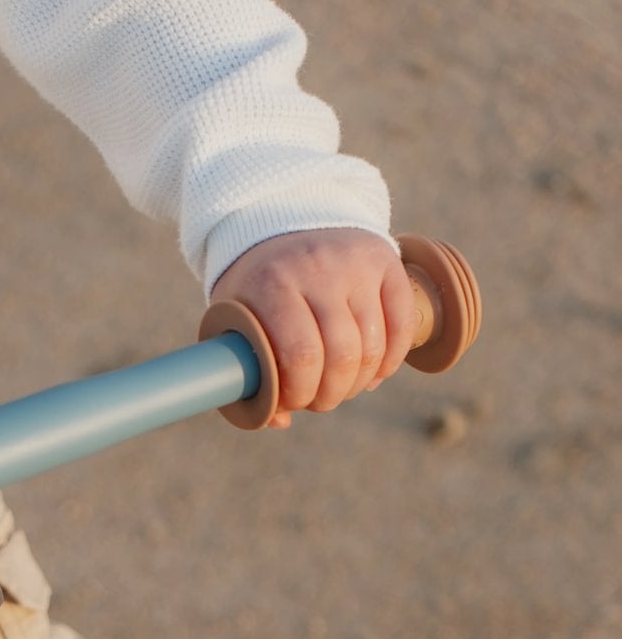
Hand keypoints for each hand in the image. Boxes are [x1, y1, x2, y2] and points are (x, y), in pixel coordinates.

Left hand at [211, 229, 417, 427]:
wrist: (281, 218)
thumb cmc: (255, 286)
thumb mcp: (235, 318)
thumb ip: (248, 371)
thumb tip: (279, 420)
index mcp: (273, 285)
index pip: (300, 356)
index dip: (301, 393)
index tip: (293, 401)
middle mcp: (319, 270)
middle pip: (342, 355)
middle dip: (331, 394)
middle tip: (319, 400)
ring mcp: (356, 264)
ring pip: (374, 345)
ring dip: (358, 382)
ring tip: (341, 387)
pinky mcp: (386, 260)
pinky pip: (403, 323)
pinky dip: (392, 359)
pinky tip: (374, 374)